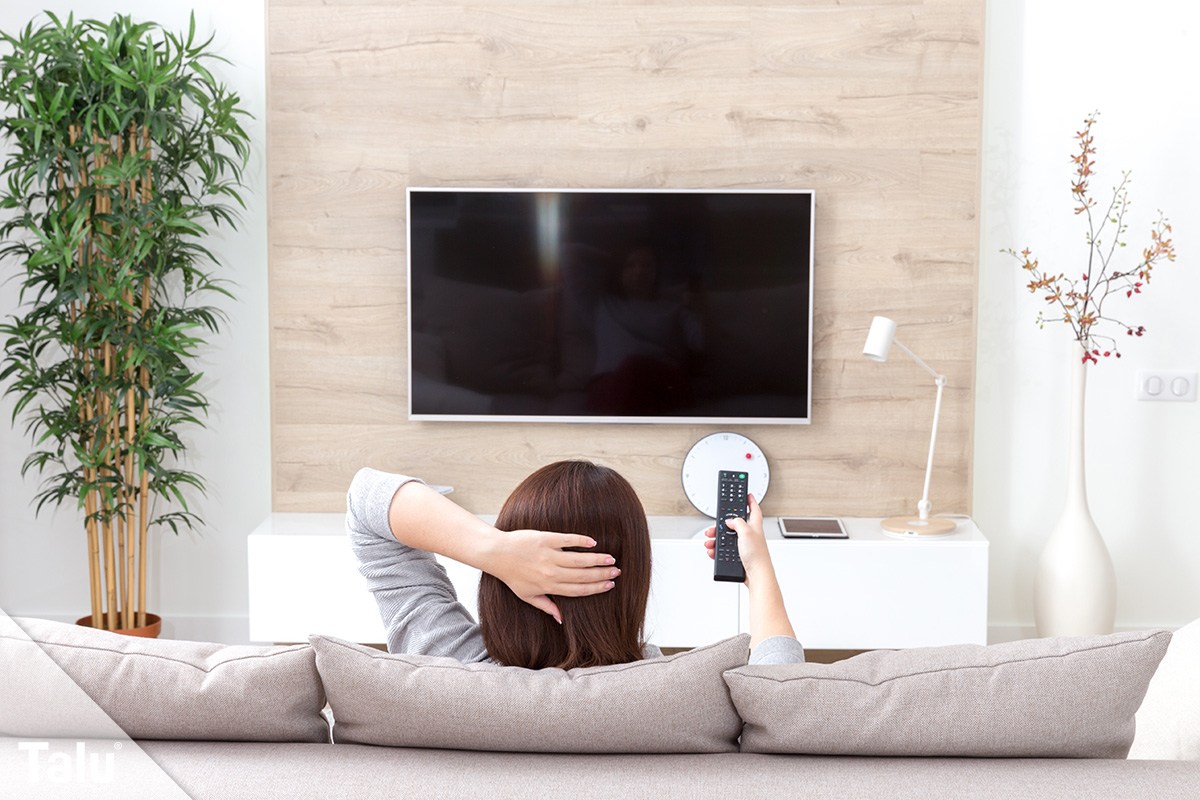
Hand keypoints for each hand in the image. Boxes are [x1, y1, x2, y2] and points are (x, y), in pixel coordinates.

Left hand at [483, 530, 619, 622]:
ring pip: (579, 559)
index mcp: (548, 587)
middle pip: (582, 575)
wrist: (497, 554)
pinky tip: (593, 543)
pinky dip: (581, 541)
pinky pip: (567, 540)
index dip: (595, 588)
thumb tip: (561, 619)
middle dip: (601, 574)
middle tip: (616, 572)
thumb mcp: (527, 596)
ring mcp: (549, 555)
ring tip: (611, 559)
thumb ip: (546, 606)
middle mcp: (551, 572)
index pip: (578, 589)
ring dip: (597, 560)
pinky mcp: (545, 539)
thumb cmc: (512, 575)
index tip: (609, 586)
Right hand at [702, 493, 772, 584]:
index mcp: (754, 526)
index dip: (750, 501)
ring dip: (717, 539)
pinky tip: (713, 551)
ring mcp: (744, 546)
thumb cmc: (757, 555)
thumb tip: (731, 520)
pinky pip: (725, 550)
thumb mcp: (746, 532)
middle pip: (735, 524)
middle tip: (714, 525)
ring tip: (710, 541)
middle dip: (723, 525)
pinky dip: (717, 550)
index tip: (747, 494)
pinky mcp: (739, 556)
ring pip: (727, 538)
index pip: (754, 509)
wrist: (757, 575)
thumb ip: (738, 523)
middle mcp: (750, 535)